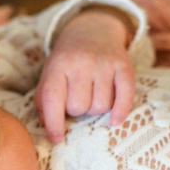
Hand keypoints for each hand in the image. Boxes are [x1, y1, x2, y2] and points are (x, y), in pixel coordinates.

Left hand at [34, 8, 135, 141]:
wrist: (92, 30)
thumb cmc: (67, 61)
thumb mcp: (49, 74)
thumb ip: (43, 99)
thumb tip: (46, 125)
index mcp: (58, 65)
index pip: (53, 98)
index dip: (54, 122)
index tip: (56, 138)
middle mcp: (82, 62)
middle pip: (79, 107)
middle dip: (76, 110)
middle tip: (77, 99)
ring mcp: (104, 63)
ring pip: (100, 106)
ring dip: (95, 108)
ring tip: (92, 95)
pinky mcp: (124, 65)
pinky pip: (125, 97)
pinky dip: (120, 112)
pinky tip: (114, 120)